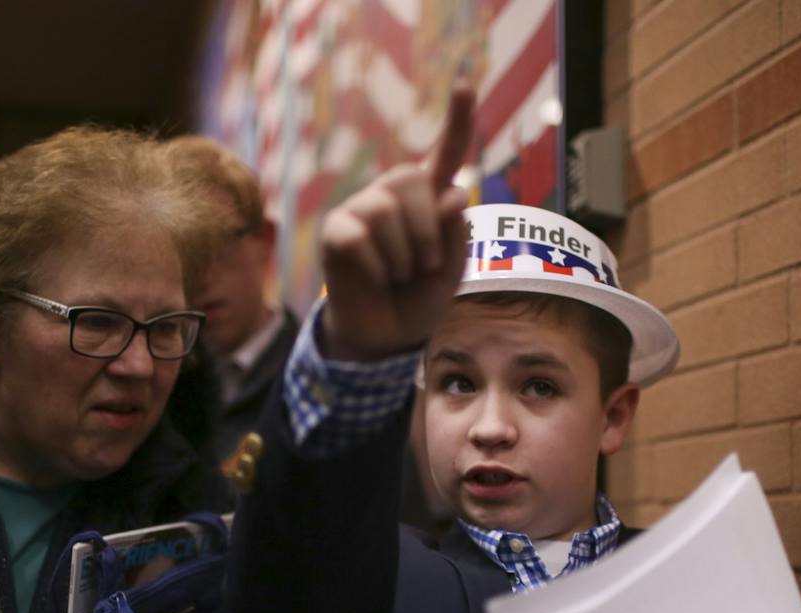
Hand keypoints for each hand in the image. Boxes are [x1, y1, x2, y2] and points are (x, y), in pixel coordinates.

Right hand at [321, 84, 474, 361]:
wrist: (385, 338)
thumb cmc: (420, 299)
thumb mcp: (451, 272)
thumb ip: (457, 234)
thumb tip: (454, 193)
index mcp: (430, 199)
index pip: (446, 153)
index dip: (457, 120)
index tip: (464, 85)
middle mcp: (394, 196)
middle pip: (411, 179)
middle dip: (428, 229)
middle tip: (426, 266)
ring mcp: (362, 210)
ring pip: (384, 209)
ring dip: (403, 253)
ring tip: (400, 275)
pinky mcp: (336, 231)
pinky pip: (357, 236)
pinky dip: (376, 266)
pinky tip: (376, 278)